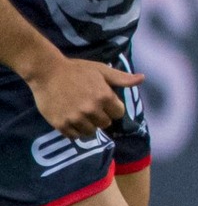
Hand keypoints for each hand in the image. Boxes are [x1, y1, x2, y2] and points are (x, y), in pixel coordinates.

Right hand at [27, 56, 141, 138]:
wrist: (47, 72)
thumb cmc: (76, 70)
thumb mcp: (101, 70)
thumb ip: (122, 78)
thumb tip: (142, 78)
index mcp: (104, 97)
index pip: (118, 113)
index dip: (113, 108)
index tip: (105, 103)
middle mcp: (91, 109)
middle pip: (105, 124)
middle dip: (101, 117)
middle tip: (91, 108)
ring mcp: (75, 118)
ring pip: (90, 132)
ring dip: (88, 126)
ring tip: (81, 116)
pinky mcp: (61, 124)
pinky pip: (73, 136)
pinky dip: (74, 131)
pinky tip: (71, 120)